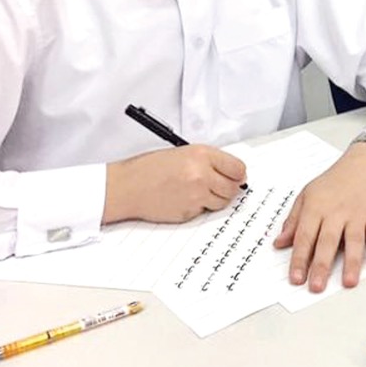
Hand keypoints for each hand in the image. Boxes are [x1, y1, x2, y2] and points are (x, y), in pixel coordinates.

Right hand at [103, 145, 246, 223]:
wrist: (127, 186)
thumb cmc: (149, 168)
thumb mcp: (182, 153)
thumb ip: (208, 161)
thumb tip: (229, 171)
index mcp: (202, 155)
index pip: (237, 168)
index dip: (238, 174)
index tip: (237, 176)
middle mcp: (202, 175)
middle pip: (233, 188)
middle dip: (229, 188)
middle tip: (221, 186)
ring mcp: (196, 196)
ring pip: (222, 202)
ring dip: (216, 199)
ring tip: (199, 191)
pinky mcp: (189, 213)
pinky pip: (205, 212)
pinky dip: (200, 208)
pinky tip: (185, 199)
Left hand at [273, 142, 365, 292]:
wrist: (363, 164)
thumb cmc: (333, 181)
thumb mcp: (307, 195)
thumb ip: (293, 220)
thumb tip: (279, 243)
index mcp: (316, 207)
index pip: (305, 236)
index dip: (299, 258)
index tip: (296, 278)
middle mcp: (336, 212)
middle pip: (328, 241)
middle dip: (321, 265)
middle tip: (316, 286)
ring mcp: (358, 214)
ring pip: (354, 240)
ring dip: (351, 262)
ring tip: (347, 282)